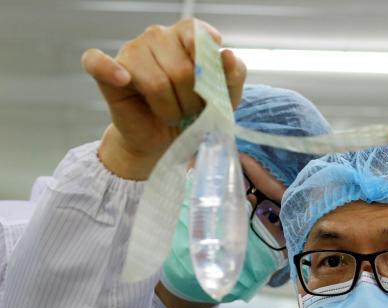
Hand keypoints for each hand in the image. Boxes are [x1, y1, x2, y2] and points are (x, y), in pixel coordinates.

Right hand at [81, 18, 246, 179]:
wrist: (166, 139)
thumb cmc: (196, 113)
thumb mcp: (225, 98)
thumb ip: (233, 76)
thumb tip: (228, 55)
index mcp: (187, 35)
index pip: (197, 34)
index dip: (207, 67)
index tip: (210, 87)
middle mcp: (158, 36)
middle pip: (182, 69)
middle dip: (191, 101)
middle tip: (191, 113)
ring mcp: (131, 50)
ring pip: (156, 82)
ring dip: (169, 110)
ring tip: (172, 115)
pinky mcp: (106, 71)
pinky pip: (98, 62)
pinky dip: (109, 70)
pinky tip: (124, 79)